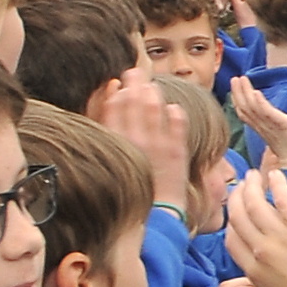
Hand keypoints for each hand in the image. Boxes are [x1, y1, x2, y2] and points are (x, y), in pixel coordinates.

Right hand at [89, 70, 191, 215]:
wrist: (155, 214)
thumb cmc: (130, 184)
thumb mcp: (112, 155)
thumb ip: (108, 126)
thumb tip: (110, 91)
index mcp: (116, 143)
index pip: (114, 108)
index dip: (118, 92)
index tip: (119, 81)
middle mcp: (135, 142)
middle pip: (134, 103)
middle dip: (136, 85)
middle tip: (136, 72)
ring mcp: (157, 146)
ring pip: (154, 110)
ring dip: (153, 95)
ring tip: (152, 86)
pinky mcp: (177, 152)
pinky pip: (178, 126)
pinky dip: (176, 115)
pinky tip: (173, 107)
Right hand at [220, 169, 286, 286]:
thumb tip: (260, 282)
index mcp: (253, 271)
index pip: (231, 240)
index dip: (231, 223)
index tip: (235, 213)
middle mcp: (260, 250)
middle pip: (238, 216)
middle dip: (236, 198)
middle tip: (242, 185)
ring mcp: (280, 237)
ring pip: (254, 202)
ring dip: (251, 185)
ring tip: (254, 175)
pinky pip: (283, 197)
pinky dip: (276, 183)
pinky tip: (275, 174)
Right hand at [229, 78, 286, 180]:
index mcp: (263, 131)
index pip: (247, 114)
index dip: (240, 101)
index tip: (236, 88)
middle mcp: (263, 128)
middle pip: (245, 108)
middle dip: (238, 93)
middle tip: (235, 78)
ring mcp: (270, 126)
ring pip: (251, 107)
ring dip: (245, 92)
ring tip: (240, 79)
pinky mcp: (280, 124)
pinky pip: (266, 112)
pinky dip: (260, 102)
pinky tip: (256, 93)